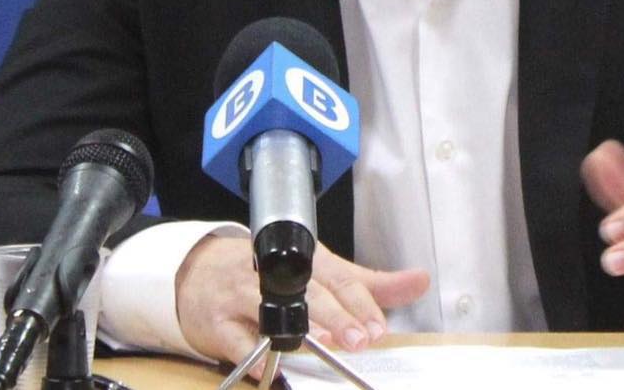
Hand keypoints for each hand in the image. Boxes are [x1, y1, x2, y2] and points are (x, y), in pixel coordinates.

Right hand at [175, 234, 429, 371]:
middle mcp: (275, 272)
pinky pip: (236, 340)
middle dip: (338, 316)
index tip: (378, 326)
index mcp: (306, 258)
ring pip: (274, 309)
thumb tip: (419, 281)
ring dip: (298, 329)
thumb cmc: (275, 274)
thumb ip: (370, 285)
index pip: (338, 277)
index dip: (360, 303)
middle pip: (310, 292)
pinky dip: (252, 353)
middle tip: (362, 339)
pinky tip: (269, 365)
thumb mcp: (324, 273)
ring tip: (322, 344)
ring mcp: (244, 295)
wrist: (204, 274)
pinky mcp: (218, 322)